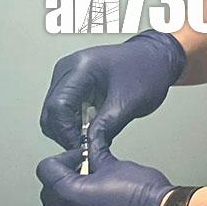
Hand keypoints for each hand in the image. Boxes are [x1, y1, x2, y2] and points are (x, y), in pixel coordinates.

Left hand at [36, 145, 173, 205]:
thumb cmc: (145, 197)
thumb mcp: (116, 165)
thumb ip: (96, 156)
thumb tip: (91, 148)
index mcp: (68, 195)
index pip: (46, 170)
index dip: (62, 158)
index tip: (78, 156)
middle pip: (48, 192)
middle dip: (62, 178)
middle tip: (84, 169)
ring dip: (71, 197)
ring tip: (96, 187)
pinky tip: (102, 205)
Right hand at [39, 30, 186, 149]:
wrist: (155, 58)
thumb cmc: (147, 69)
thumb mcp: (129, 102)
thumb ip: (106, 127)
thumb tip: (89, 147)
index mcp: (80, 67)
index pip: (58, 106)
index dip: (66, 131)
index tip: (79, 147)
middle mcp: (67, 69)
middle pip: (50, 111)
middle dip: (64, 133)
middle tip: (82, 147)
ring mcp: (66, 76)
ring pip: (51, 113)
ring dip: (66, 130)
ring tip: (88, 137)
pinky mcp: (70, 84)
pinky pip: (60, 110)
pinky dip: (71, 124)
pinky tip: (87, 128)